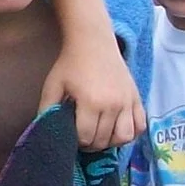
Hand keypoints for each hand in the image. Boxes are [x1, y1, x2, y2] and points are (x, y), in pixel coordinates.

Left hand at [44, 36, 144, 152]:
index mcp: (91, 102)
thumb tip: (44, 132)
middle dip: (91, 143)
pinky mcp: (136, 97)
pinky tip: (118, 128)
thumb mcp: (52, 86)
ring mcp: (127, 101)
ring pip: (124, 137)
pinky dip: (131, 132)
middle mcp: (113, 104)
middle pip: (103, 140)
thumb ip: (46, 111)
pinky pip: (140, 125)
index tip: (72, 134)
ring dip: (111, 142)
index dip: (76, 141)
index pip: (86, 138)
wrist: (93, 41)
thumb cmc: (70, 64)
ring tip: (101, 134)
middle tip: (83, 136)